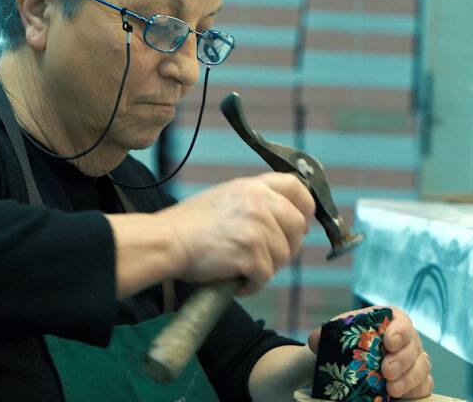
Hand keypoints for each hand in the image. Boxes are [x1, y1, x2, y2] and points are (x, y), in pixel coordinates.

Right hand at [160, 172, 314, 294]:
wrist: (167, 241)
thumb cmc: (190, 225)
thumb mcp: (225, 197)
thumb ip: (255, 202)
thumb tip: (285, 220)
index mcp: (253, 186)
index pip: (297, 188)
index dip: (305, 207)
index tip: (302, 224)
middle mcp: (259, 202)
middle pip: (297, 227)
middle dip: (286, 247)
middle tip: (265, 258)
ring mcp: (257, 227)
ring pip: (283, 256)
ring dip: (265, 269)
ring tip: (240, 269)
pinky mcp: (251, 253)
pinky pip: (265, 277)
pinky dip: (252, 285)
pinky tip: (235, 281)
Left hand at [307, 306, 432, 398]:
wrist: (346, 364)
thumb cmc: (345, 344)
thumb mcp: (333, 337)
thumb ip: (324, 336)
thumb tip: (315, 340)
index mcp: (389, 320)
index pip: (401, 320)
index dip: (399, 330)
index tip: (389, 342)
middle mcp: (406, 339)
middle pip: (413, 346)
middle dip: (402, 359)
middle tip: (386, 371)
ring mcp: (414, 359)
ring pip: (422, 367)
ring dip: (409, 378)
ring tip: (391, 389)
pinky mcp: (416, 380)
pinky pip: (425, 385)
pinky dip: (415, 390)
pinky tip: (400, 395)